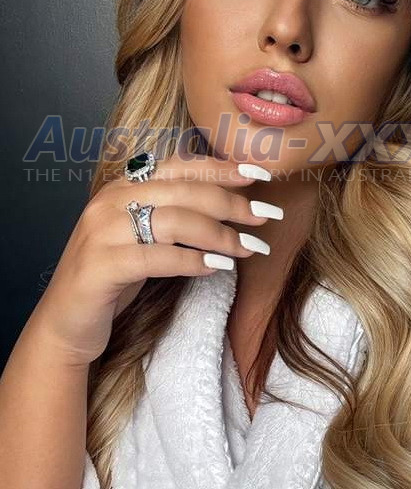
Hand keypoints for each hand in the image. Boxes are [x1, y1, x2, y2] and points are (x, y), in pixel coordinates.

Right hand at [31, 152, 278, 366]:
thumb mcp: (146, 236)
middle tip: (265, 217)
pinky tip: (218, 268)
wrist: (67, 322)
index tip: (261, 175)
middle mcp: (110, 200)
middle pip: (183, 192)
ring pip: (174, 222)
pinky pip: (157, 257)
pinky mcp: (99, 266)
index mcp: (123, 186)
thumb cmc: (116, 276)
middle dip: (231, 204)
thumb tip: (235, 203)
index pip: (179, 166)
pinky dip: (192, 261)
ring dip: (220, 235)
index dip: (222, 168)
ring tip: (249, 248)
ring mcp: (101, 231)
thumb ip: (176, 212)